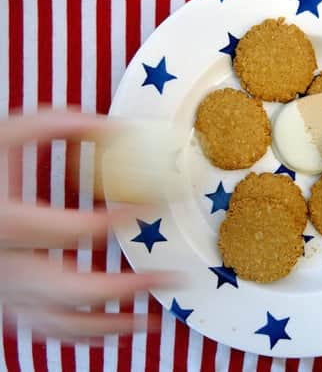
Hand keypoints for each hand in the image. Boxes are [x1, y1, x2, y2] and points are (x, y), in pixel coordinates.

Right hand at [0, 111, 172, 342]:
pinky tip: (112, 329)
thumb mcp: (1, 136)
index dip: (118, 221)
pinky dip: (82, 333)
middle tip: (167, 278)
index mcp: (5, 224)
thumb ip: (52, 126)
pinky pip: (46, 328)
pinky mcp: (7, 301)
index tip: (153, 208)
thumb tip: (110, 125)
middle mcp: (4, 266)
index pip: (74, 229)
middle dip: (126, 288)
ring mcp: (4, 290)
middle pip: (73, 288)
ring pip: (60, 322)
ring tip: (151, 321)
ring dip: (110, 325)